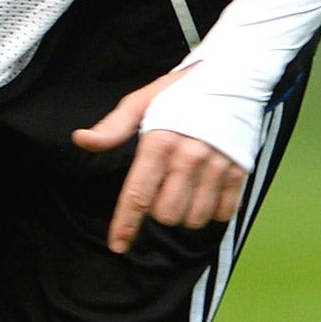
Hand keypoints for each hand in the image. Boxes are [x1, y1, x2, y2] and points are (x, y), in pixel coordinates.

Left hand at [73, 68, 246, 253]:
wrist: (232, 76)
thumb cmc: (180, 91)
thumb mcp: (141, 102)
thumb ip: (112, 127)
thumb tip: (81, 140)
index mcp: (160, 140)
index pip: (138, 194)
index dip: (126, 225)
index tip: (118, 245)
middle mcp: (189, 156)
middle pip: (166, 214)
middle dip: (158, 210)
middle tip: (162, 188)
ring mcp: (217, 165)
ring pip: (194, 219)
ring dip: (185, 213)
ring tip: (184, 189)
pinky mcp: (239, 170)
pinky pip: (224, 213)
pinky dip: (213, 210)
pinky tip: (207, 190)